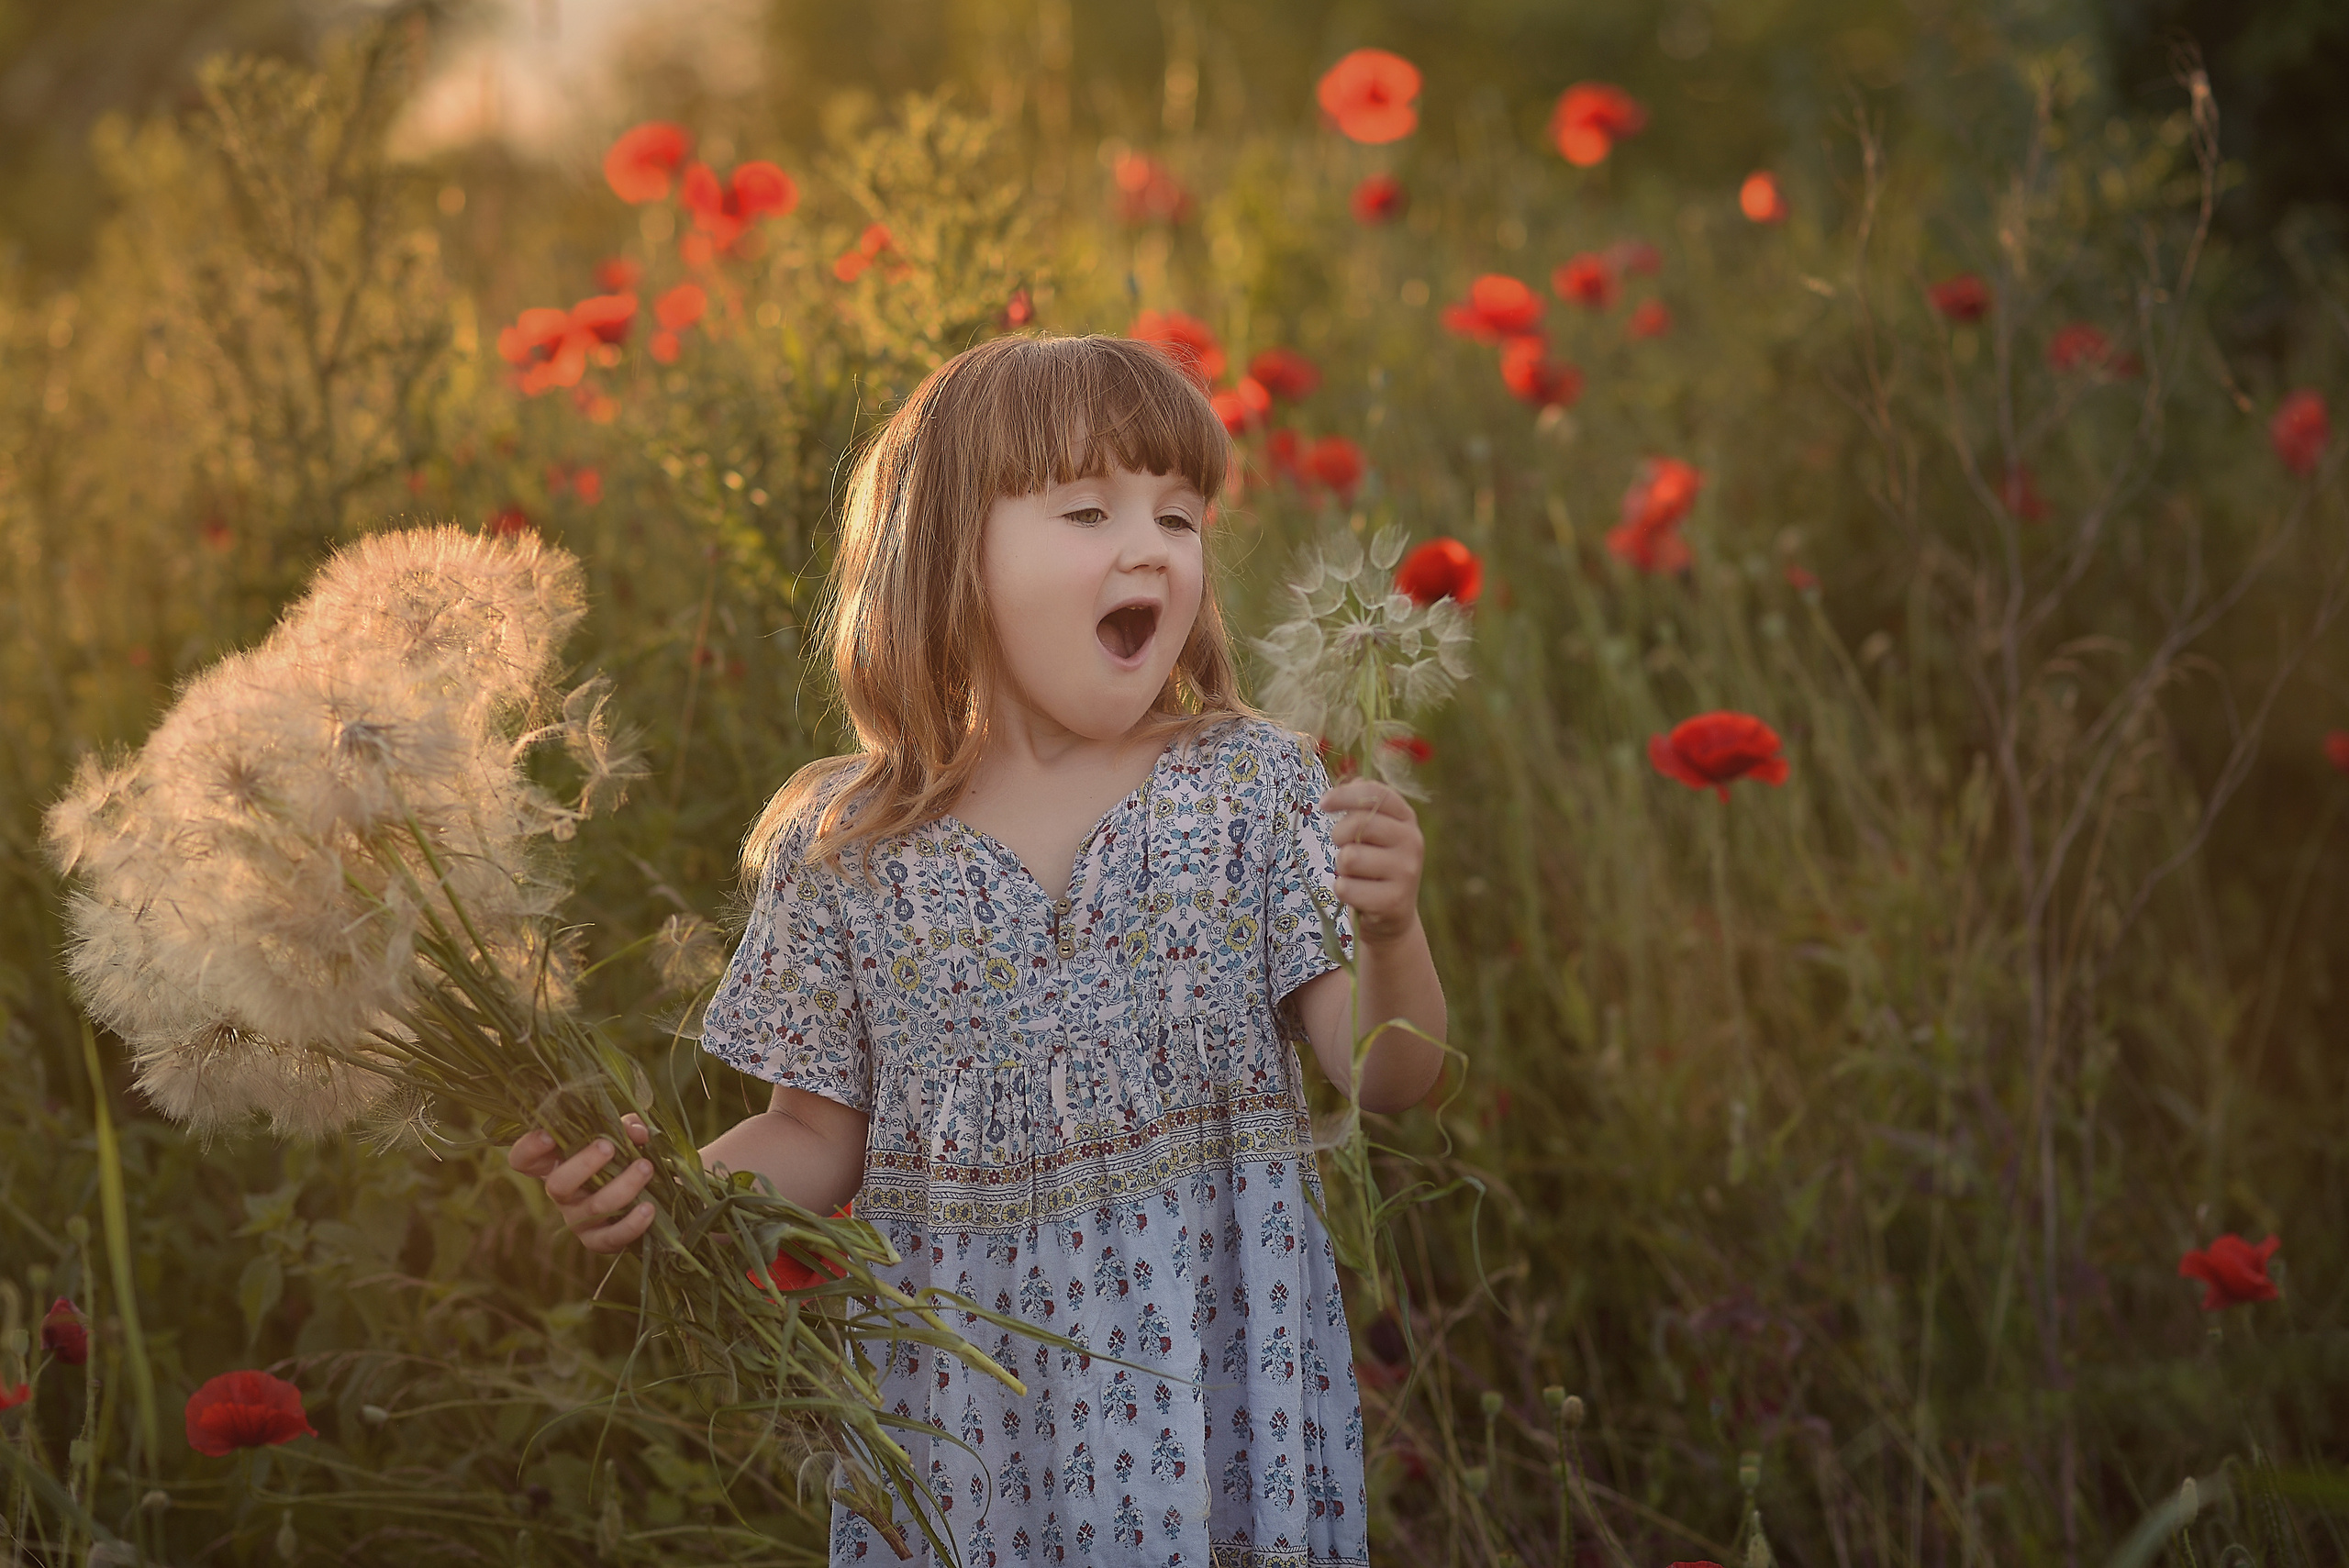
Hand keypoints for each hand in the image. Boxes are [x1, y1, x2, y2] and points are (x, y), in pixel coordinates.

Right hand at [506, 1113, 657, 1253]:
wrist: (635, 1198)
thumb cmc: (617, 1159)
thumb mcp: (617, 1136)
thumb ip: (624, 1127)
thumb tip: (635, 1132)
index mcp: (556, 1165)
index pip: (523, 1160)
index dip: (529, 1149)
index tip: (548, 1135)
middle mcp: (562, 1195)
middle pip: (557, 1185)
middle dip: (583, 1165)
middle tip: (608, 1146)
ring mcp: (577, 1220)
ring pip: (593, 1208)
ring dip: (622, 1186)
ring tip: (645, 1167)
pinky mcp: (597, 1240)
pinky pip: (610, 1238)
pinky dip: (632, 1224)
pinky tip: (648, 1208)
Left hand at [1319, 779, 1424, 945]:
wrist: (1392, 915)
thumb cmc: (1374, 866)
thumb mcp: (1374, 833)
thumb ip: (1363, 807)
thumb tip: (1352, 781)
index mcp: (1406, 818)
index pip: (1376, 794)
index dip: (1345, 795)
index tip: (1323, 804)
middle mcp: (1412, 841)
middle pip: (1360, 824)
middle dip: (1339, 835)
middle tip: (1342, 847)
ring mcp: (1407, 872)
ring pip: (1350, 857)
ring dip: (1342, 867)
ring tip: (1354, 874)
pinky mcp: (1394, 900)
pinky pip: (1347, 888)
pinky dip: (1343, 890)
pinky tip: (1357, 894)